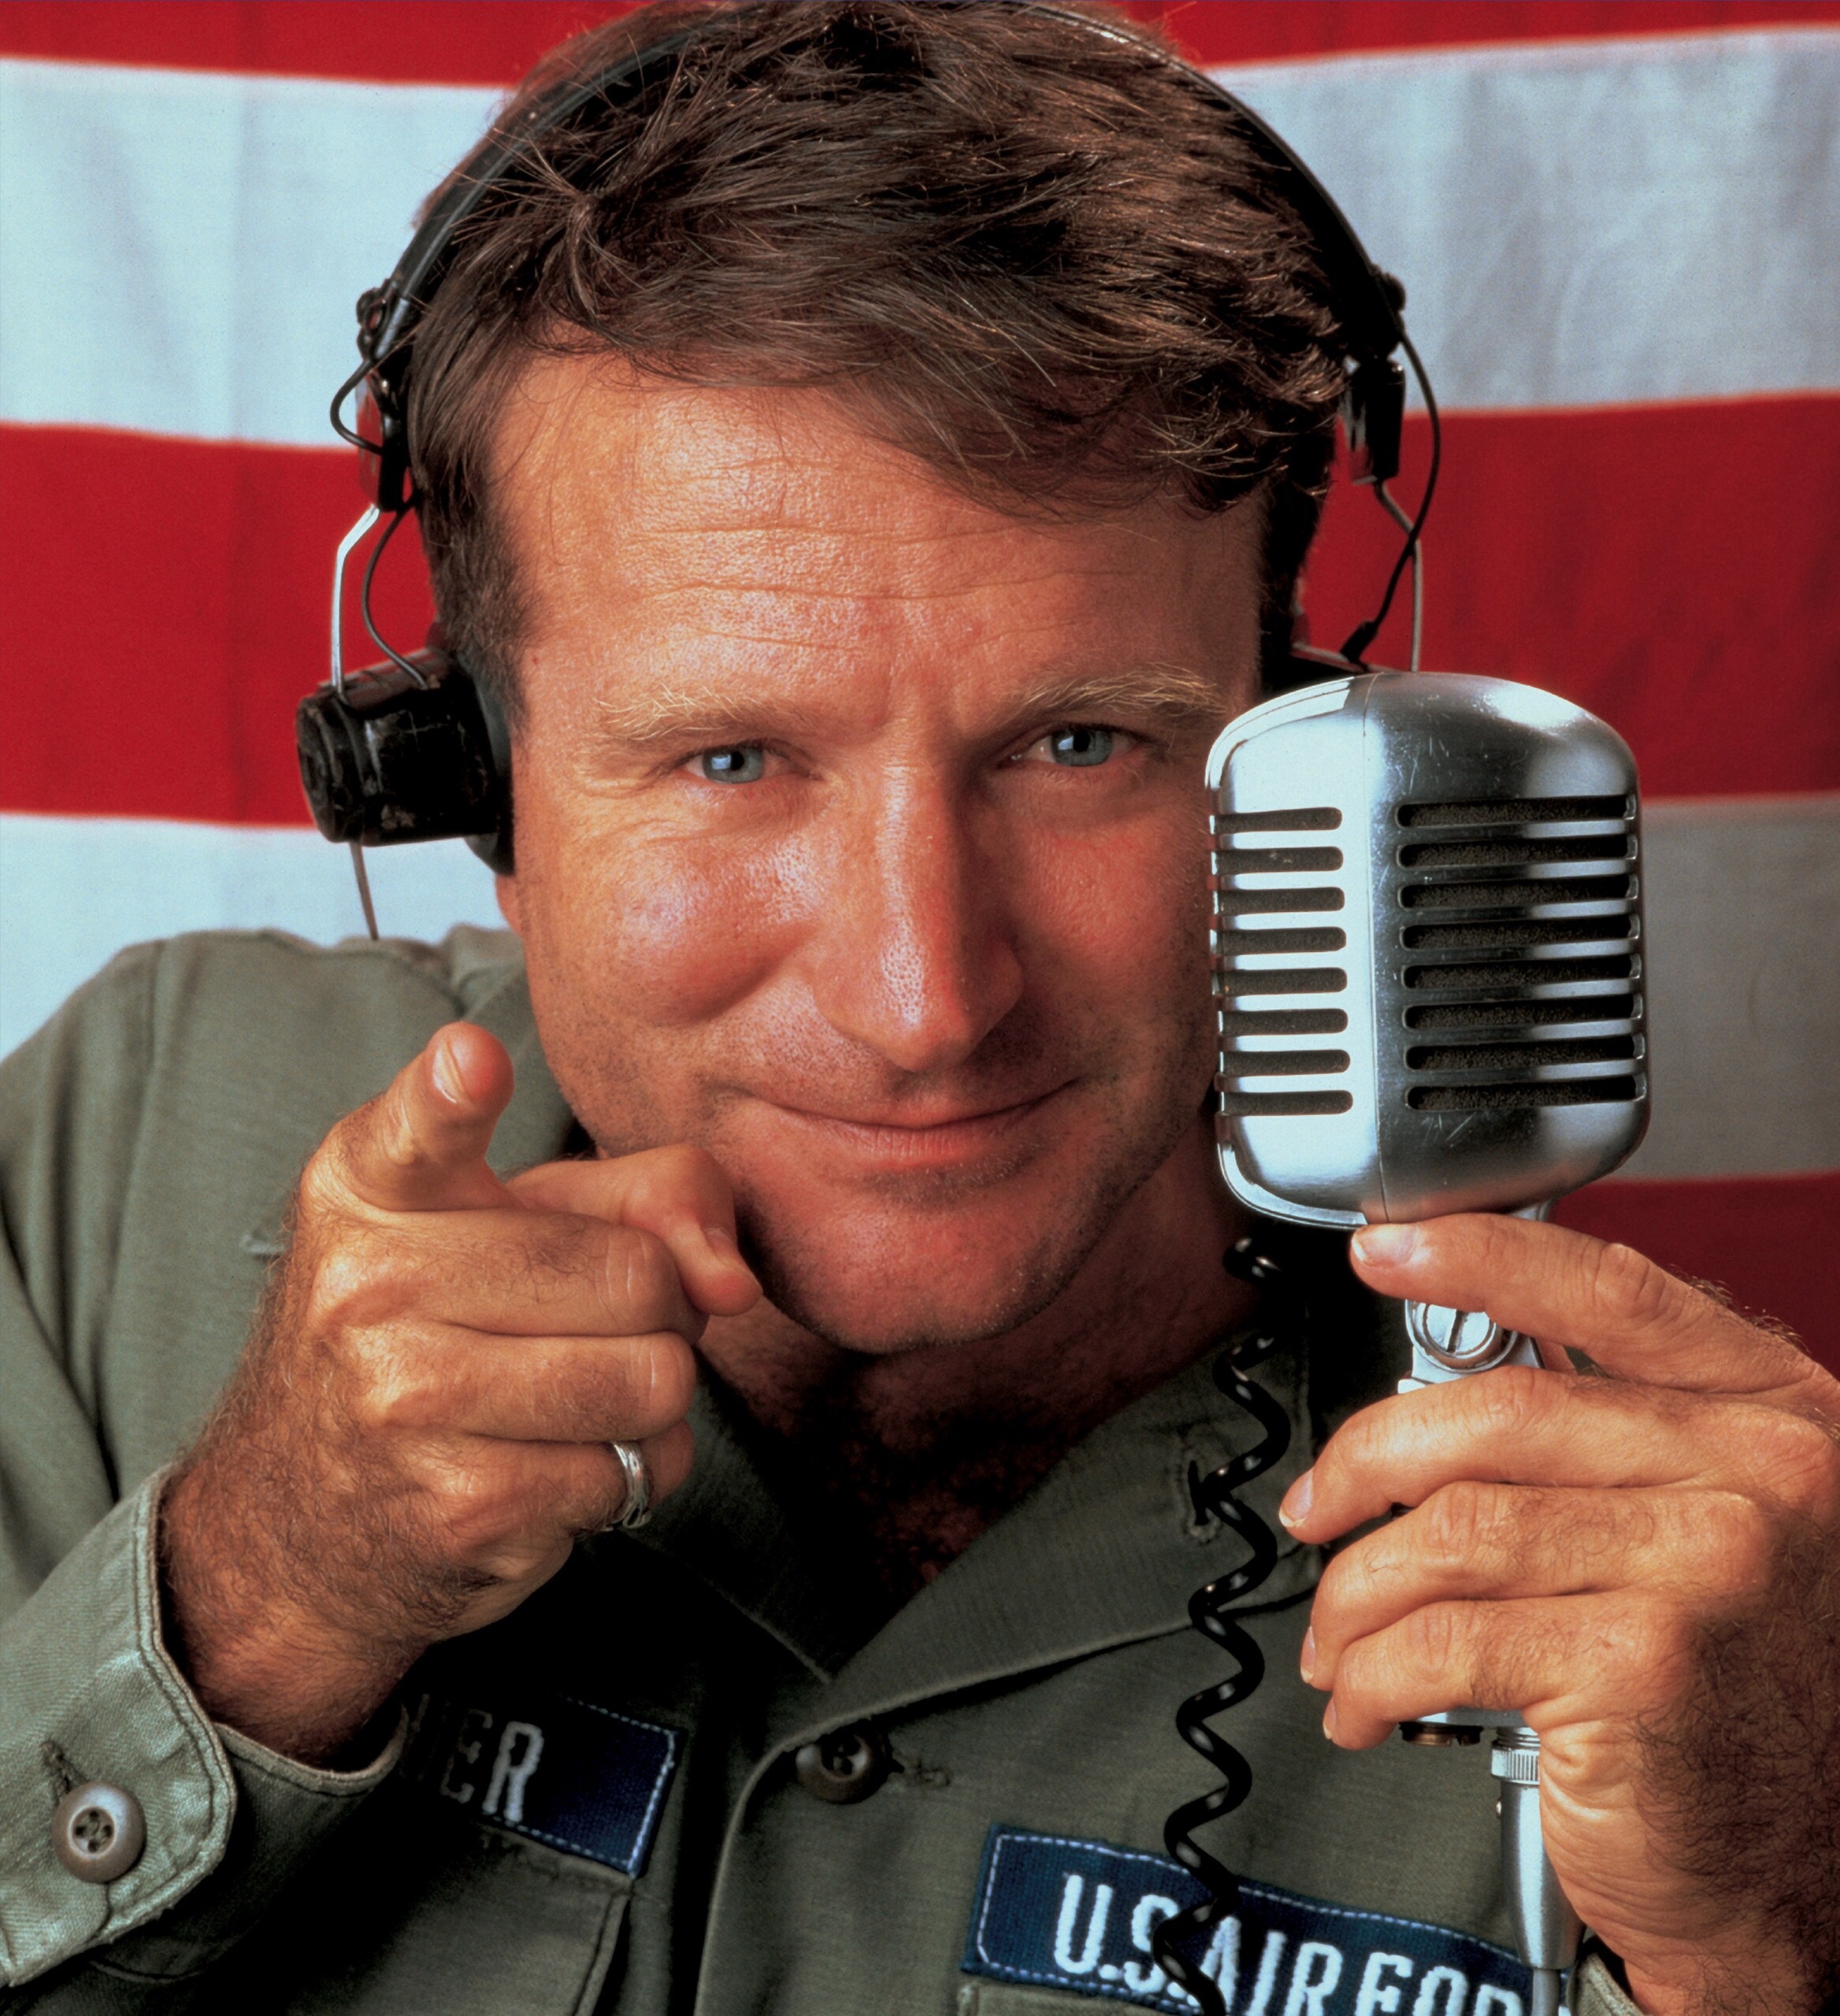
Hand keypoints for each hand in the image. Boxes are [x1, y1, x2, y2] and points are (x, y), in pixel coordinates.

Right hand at [160, 1023, 758, 1763]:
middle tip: (585, 1327)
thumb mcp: (514, 1222)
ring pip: (655, 1378)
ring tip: (575, 1395)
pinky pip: (632, 1470)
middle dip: (657, 1308)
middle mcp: (369, 1285)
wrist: (300, 1519)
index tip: (472, 1060)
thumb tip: (730, 1282)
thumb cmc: (437, 1333)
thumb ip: (646, 1194)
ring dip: (651, 1398)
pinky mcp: (458, 1507)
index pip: (417, 1127)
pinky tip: (554, 1465)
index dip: (454, 1091)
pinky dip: (627, 1474)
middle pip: (639, 1273)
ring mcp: (405, 1400)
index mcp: (370, 1186)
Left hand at [1280, 1215, 1839, 2015]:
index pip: (1612, 1296)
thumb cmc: (1746, 1695)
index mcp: (1775, 1417)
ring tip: (1338, 1636)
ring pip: (1453, 1529)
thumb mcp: (1722, 1530)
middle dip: (1368, 1457)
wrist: (1806, 1870)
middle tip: (1318, 1506)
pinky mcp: (1641, 1668)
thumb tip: (1446, 1392)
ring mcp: (1705, 1569)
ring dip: (1358, 1589)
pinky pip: (1445, 1639)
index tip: (1385, 1248)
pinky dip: (1373, 1672)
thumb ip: (1622, 1441)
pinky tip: (1366, 1699)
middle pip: (1500, 1411)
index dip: (1480, 1257)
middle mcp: (1758, 1478)